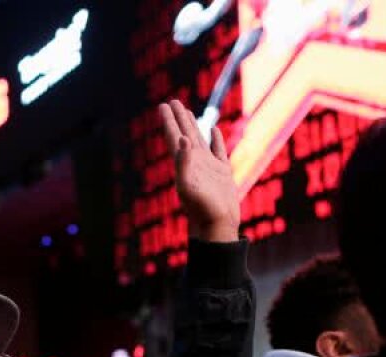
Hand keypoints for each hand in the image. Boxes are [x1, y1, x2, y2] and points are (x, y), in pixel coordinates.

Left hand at [159, 99, 238, 241]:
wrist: (217, 225)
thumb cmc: (202, 208)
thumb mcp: (189, 185)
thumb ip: (183, 162)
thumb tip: (183, 138)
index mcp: (184, 164)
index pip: (174, 137)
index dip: (168, 121)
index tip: (163, 105)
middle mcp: (194, 163)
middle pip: (184, 134)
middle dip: (178, 118)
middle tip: (171, 101)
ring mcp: (208, 167)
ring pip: (200, 139)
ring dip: (193, 125)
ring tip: (187, 112)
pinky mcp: (222, 172)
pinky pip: (219, 150)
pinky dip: (216, 139)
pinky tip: (214, 131)